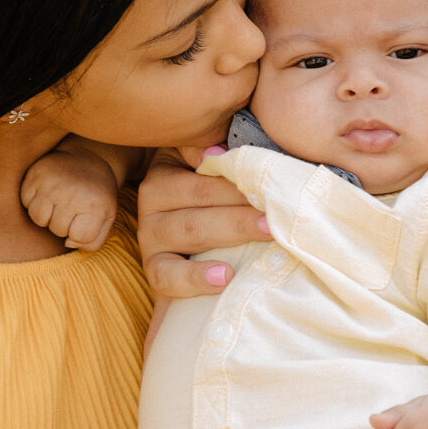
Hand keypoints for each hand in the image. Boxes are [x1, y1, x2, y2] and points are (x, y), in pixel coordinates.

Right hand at [21, 138, 120, 252]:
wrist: (88, 156)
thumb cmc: (97, 193)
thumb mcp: (107, 216)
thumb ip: (94, 240)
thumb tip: (67, 242)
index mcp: (95, 204)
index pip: (80, 237)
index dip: (79, 233)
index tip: (83, 221)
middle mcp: (72, 193)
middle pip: (57, 230)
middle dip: (63, 224)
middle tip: (72, 207)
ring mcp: (51, 183)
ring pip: (38, 219)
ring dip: (46, 215)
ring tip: (58, 202)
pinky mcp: (34, 175)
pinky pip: (26, 202)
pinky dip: (34, 201)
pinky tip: (47, 192)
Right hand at [137, 152, 272, 299]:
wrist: (190, 237)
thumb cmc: (210, 200)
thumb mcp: (202, 167)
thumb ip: (211, 150)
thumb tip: (218, 151)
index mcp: (167, 171)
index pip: (206, 169)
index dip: (239, 175)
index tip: (271, 181)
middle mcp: (151, 200)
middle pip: (202, 198)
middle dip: (244, 202)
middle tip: (278, 211)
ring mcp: (150, 237)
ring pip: (191, 231)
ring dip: (232, 232)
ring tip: (264, 234)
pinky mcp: (153, 271)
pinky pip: (167, 276)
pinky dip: (195, 278)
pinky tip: (225, 276)